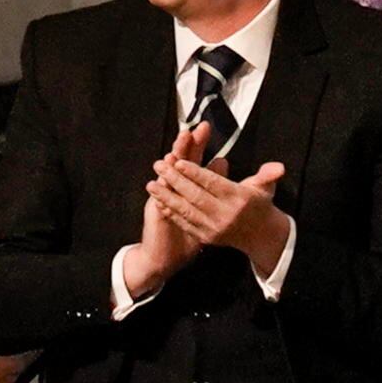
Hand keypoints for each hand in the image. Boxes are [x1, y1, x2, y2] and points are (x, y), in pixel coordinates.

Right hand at [120, 120, 216, 299]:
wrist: (167, 254)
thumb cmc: (188, 234)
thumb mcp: (207, 213)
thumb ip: (218, 189)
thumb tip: (224, 162)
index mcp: (187, 185)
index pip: (194, 158)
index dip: (199, 143)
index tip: (205, 128)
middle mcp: (174, 187)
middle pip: (181, 160)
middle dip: (187, 144)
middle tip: (192, 128)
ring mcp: (164, 196)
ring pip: (170, 173)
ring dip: (173, 157)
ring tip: (179, 143)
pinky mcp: (157, 208)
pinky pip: (162, 193)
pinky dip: (163, 182)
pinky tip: (165, 170)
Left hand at [148, 147, 291, 283]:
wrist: (261, 236)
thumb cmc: (258, 205)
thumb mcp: (264, 188)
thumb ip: (267, 175)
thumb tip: (278, 167)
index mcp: (239, 199)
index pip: (213, 183)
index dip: (194, 172)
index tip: (178, 162)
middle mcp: (226, 215)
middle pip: (196, 195)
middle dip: (175, 180)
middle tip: (158, 165)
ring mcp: (215, 228)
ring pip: (186, 210)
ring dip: (167, 196)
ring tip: (151, 183)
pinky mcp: (206, 237)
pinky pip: (185, 223)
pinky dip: (170, 212)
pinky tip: (158, 201)